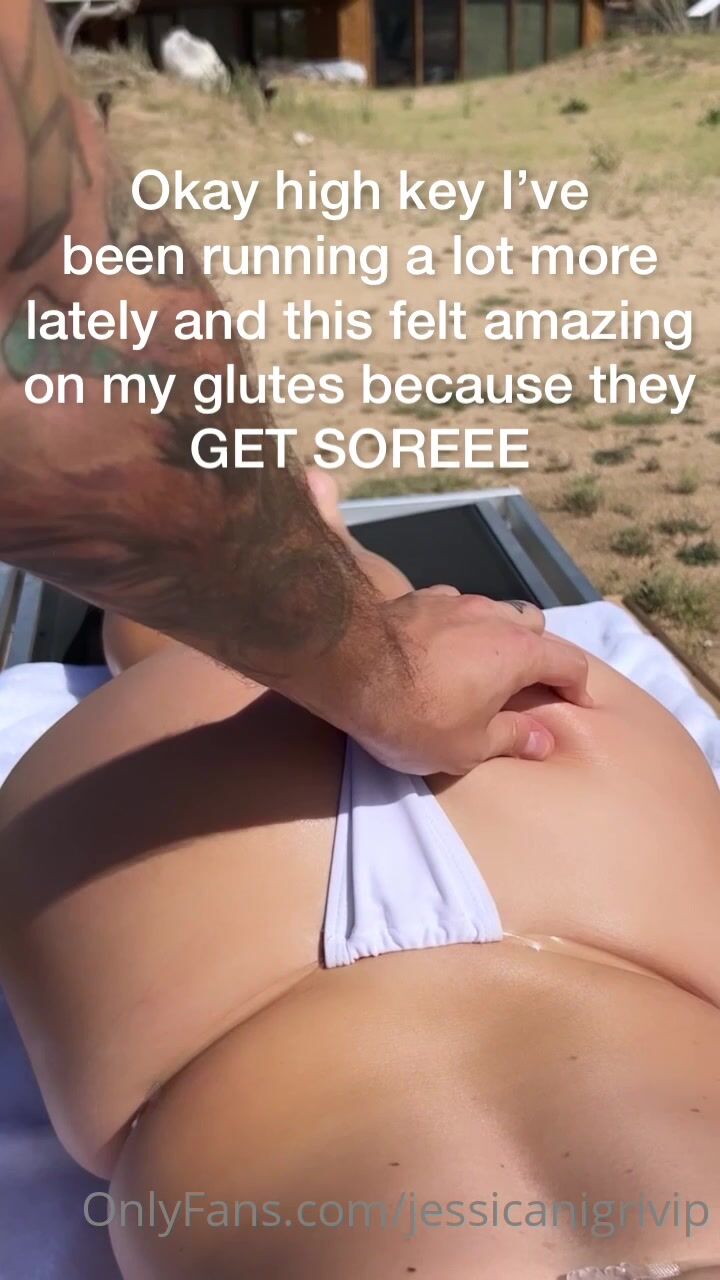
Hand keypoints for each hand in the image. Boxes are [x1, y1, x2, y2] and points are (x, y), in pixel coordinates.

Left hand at [344, 587, 591, 775]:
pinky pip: (454, 608)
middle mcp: (494, 617)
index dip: (578, 685)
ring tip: (482, 664)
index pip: (568, 662)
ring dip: (496, 635)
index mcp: (518, 653)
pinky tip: (441, 647)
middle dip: (538, 652)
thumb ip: (510, 738)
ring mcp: (456, 601)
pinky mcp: (419, 597)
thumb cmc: (413, 714)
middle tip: (526, 683)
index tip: (578, 702)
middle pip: (533, 625)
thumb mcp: (467, 747)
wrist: (346, 665)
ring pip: (493, 611)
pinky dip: (458, 626)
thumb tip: (543, 740)